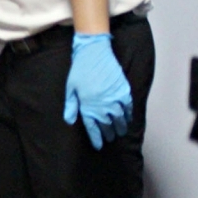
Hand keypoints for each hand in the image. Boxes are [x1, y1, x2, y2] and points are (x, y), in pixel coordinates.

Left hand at [63, 33, 132, 149]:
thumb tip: (69, 121)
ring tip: (120, 132)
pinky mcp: (123, 90)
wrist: (94, 52)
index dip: (96, 138)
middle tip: (110, 139)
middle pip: (107, 125)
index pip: (93, 127)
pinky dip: (128, 114)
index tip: (99, 145)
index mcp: (88, 106)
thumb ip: (71, 106)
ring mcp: (114, 98)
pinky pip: (128, 106)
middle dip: (109, 134)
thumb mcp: (70, 88)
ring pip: (119, 118)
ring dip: (120, 127)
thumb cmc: (80, 70)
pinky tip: (128, 118)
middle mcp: (102, 105)